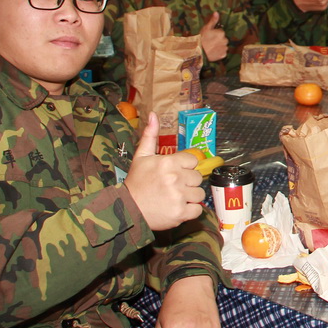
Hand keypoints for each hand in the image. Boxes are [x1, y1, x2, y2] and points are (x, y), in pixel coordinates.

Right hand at [124, 112, 204, 230]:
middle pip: (197, 177)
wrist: (127, 209)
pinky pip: (197, 209)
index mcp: (168, 163)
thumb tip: (153, 114)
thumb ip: (150, 135)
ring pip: (199, 193)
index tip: (175, 173)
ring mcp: (179, 196)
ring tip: (175, 197)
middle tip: (173, 186)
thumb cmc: (136, 182)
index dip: (185, 167)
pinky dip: (190, 210)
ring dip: (190, 196)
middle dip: (188, 182)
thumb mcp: (141, 156)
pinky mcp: (180, 213)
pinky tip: (178, 208)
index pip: (193, 161)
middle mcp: (175, 178)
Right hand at [199, 12, 229, 62]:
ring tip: (211, 47)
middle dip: (218, 40)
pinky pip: (223, 53)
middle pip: (223, 39)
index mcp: (222, 33)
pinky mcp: (223, 55)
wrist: (199, 52)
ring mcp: (225, 48)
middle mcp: (225, 40)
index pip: (221, 32)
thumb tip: (217, 12)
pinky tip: (213, 52)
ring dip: (219, 46)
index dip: (215, 34)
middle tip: (210, 42)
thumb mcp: (206, 28)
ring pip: (223, 46)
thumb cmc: (202, 39)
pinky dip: (219, 52)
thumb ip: (213, 21)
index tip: (210, 36)